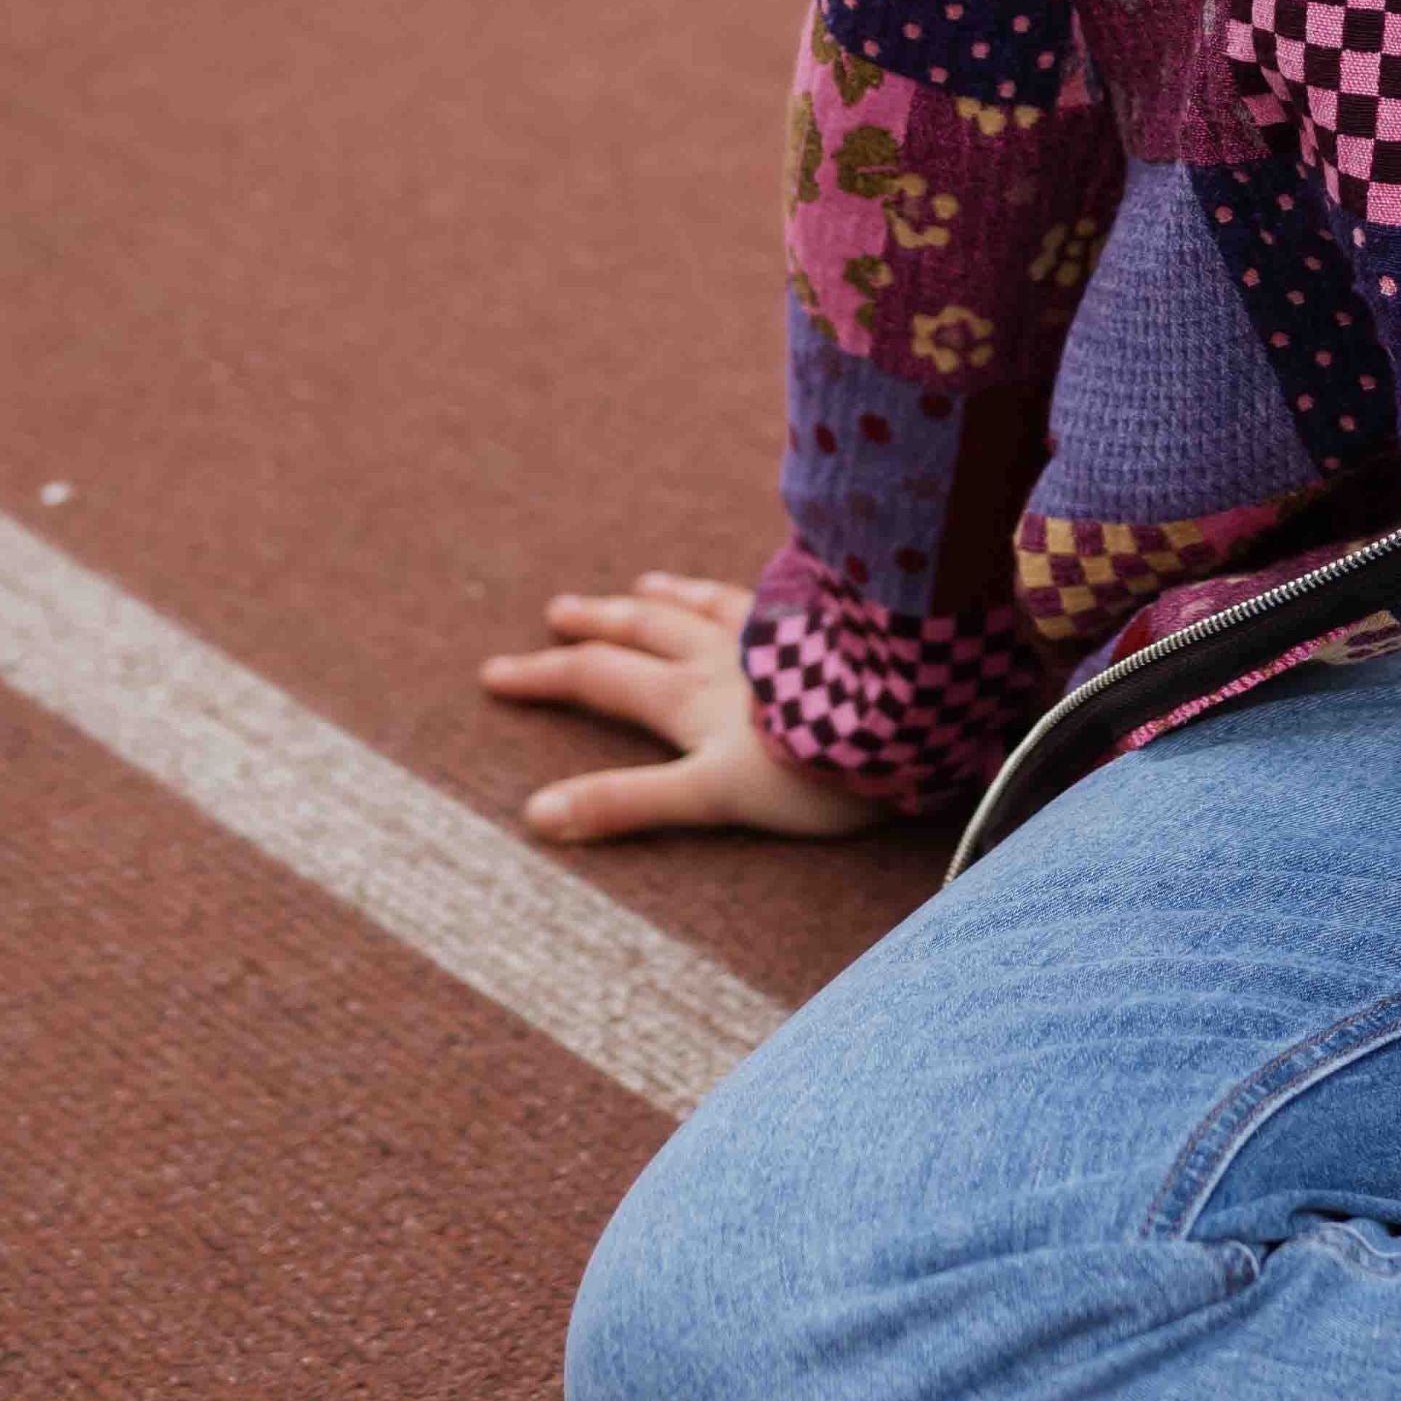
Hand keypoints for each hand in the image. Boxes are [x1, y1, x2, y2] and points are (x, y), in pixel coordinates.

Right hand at [482, 570, 875, 846]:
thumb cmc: (811, 768)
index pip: (598, 678)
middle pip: (642, 631)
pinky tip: (760, 589)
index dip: (544, 676)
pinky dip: (747, 593)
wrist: (905, 719)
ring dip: (668, 596)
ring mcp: (775, 639)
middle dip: (595, 624)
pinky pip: (772, 601)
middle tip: (558, 612)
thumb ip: (628, 803)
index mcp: (688, 695)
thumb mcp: (710, 796)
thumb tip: (537, 816)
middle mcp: (722, 656)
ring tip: (646, 584)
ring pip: (705, 606)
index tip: (495, 673)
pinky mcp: (826, 631)